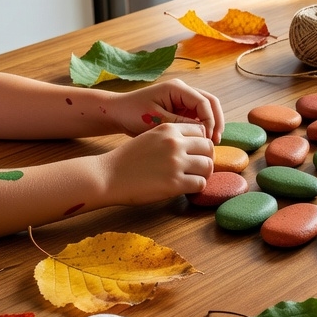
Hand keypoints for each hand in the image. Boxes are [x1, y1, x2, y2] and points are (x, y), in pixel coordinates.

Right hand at [100, 123, 214, 204]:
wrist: (107, 175)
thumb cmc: (127, 159)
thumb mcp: (150, 137)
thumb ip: (171, 138)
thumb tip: (193, 146)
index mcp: (168, 129)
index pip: (201, 130)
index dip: (201, 142)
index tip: (196, 152)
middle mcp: (175, 143)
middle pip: (208, 147)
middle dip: (206, 157)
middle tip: (199, 167)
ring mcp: (176, 163)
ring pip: (208, 166)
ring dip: (203, 173)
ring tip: (194, 178)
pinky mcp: (174, 183)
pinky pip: (200, 184)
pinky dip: (197, 187)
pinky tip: (187, 188)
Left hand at [111, 80, 223, 142]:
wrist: (118, 112)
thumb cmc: (132, 113)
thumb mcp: (156, 120)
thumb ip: (179, 124)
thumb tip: (202, 132)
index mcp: (177, 88)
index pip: (203, 102)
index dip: (209, 121)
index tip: (207, 139)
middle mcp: (183, 90)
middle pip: (210, 102)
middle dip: (216, 121)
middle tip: (216, 141)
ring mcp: (182, 99)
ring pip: (207, 109)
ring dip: (212, 124)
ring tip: (211, 143)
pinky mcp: (180, 109)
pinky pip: (198, 116)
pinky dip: (203, 127)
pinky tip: (201, 141)